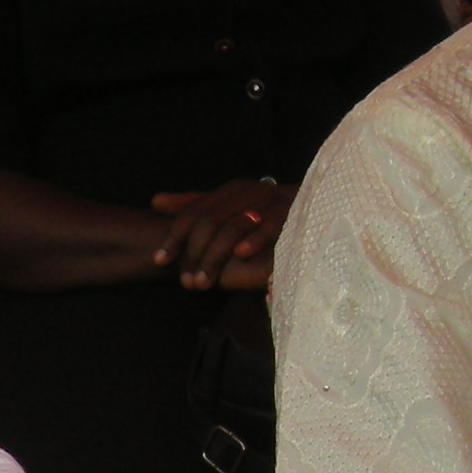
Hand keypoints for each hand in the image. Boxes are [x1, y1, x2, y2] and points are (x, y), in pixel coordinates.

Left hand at [149, 181, 292, 291]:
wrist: (316, 202)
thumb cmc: (265, 211)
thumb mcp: (229, 206)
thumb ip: (193, 205)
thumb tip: (155, 201)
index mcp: (229, 191)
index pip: (193, 212)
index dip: (174, 236)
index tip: (159, 261)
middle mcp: (246, 192)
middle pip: (209, 219)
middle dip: (194, 253)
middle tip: (185, 281)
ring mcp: (268, 200)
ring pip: (233, 226)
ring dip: (215, 256)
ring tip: (202, 281)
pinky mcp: (291, 211)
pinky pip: (270, 224)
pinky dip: (255, 239)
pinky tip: (240, 255)